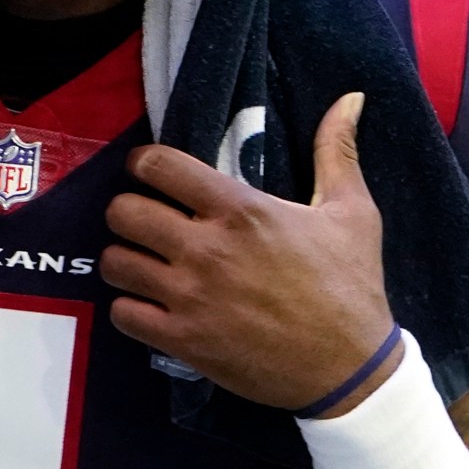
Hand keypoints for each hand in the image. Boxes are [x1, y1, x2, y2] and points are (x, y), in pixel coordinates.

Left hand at [100, 92, 396, 413]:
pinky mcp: (183, 341)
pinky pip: (122, 314)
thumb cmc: (351, 286)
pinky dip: (130, 308)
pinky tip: (151, 305)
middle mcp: (207, 249)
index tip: (151, 173)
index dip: (144, 164)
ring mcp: (190, 297)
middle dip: (128, 211)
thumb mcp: (352, 213)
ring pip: (115, 262)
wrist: (351, 369)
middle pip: (123, 211)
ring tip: (144, 263)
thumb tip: (350, 99)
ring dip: (125, 259)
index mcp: (241, 209)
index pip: (159, 166)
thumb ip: (337, 151)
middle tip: (146, 222)